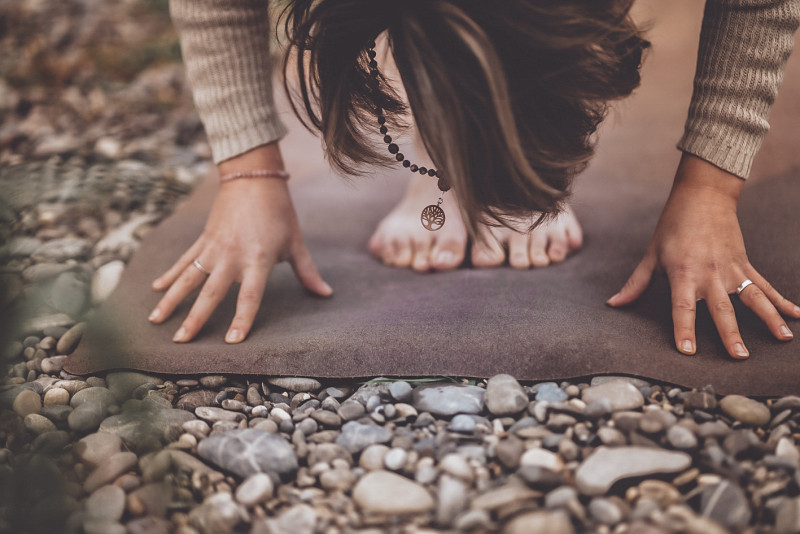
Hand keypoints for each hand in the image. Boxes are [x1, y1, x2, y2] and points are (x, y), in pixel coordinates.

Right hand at [148, 144, 331, 342]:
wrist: (253, 177)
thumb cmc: (279, 212)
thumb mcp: (295, 243)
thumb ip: (308, 272)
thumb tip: (326, 294)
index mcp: (259, 259)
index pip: (250, 296)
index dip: (242, 319)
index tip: (232, 341)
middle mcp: (232, 256)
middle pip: (211, 292)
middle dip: (194, 318)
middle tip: (180, 341)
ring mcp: (214, 247)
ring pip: (189, 278)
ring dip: (171, 299)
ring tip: (155, 320)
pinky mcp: (204, 239)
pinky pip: (184, 260)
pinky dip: (170, 274)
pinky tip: (156, 288)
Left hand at [607, 153, 799, 357]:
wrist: (703, 195)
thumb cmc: (673, 225)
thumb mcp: (651, 254)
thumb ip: (636, 283)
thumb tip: (614, 303)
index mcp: (683, 273)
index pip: (682, 307)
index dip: (684, 329)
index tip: (687, 351)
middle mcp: (710, 274)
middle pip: (721, 308)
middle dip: (731, 333)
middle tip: (739, 356)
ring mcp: (731, 269)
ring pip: (753, 297)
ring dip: (768, 318)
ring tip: (782, 338)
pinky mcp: (744, 264)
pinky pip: (765, 285)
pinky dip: (782, 300)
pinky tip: (796, 315)